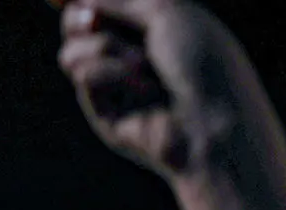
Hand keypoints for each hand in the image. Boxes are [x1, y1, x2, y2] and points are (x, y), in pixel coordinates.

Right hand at [59, 0, 256, 177]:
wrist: (214, 121)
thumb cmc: (203, 63)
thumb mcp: (166, 10)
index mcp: (152, 29)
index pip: (101, 6)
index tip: (87, 1)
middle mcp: (132, 57)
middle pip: (75, 26)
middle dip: (78, 16)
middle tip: (93, 19)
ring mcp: (117, 90)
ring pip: (71, 53)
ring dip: (104, 46)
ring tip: (142, 64)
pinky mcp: (107, 117)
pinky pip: (84, 74)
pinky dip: (111, 72)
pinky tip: (144, 89)